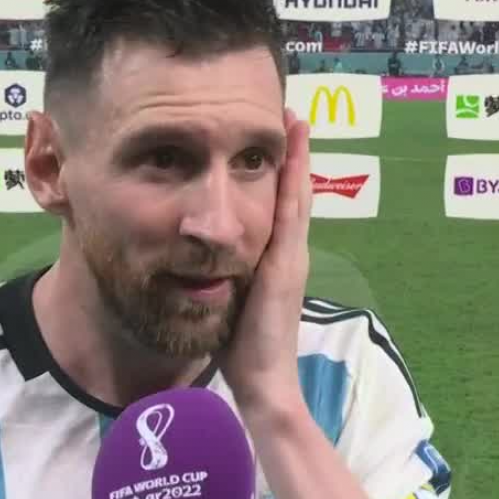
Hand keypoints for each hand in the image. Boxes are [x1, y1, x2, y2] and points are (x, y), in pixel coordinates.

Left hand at [219, 108, 312, 410]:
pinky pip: (292, 210)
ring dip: (298, 156)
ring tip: (297, 119)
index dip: (283, 177)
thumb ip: (226, 284)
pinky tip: (293, 152)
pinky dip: (295, 179)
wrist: (264, 381)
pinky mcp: (286, 262)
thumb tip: (200, 267)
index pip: (281, 211)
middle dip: (294, 156)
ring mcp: (292, 256)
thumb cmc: (244, 354)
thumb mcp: (233, 305)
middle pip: (295, 194)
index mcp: (277, 264)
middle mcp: (291, 254)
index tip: (277, 144)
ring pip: (297, 195)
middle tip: (294, 116)